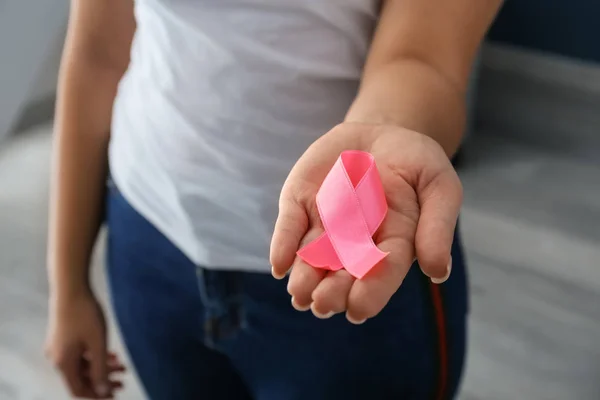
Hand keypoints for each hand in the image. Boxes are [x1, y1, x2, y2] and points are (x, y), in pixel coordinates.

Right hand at [45, 290, 124, 397]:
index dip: (97, 395)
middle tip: (123, 380)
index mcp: (64, 364)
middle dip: (103, 381)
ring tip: (123, 364)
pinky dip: (95, 356)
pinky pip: (80, 354)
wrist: (71, 288)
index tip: (115, 394)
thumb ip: (101, 369)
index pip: (79, 390)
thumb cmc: (85, 314)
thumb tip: (104, 392)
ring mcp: (59, 348)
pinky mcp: (63, 337)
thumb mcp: (97, 344)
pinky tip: (111, 353)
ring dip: (102, 367)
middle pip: (81, 378)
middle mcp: (57, 359)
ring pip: (82, 365)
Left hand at [270, 123, 462, 323]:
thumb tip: (437, 272)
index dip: (370, 292)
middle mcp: (356, 240)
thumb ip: (437, 225)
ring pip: (313, 256)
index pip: (382, 272)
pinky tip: (280, 264)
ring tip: (301, 294)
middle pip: (343, 272)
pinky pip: (290, 226)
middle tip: (323, 305)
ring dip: (305, 277)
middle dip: (332, 291)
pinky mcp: (301, 204)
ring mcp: (326, 224)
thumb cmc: (416, 162)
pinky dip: (283, 244)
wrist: (381, 132)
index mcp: (394, 241)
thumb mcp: (438, 185)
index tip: (357, 310)